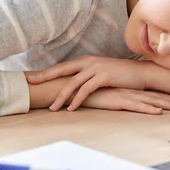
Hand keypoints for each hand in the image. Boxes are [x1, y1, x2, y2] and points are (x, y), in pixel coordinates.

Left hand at [26, 56, 150, 110]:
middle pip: (61, 70)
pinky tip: (71, 108)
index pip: (61, 67)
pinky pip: (86, 89)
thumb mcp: (101, 73)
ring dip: (61, 96)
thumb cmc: (121, 76)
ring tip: (52, 108)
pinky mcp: (104, 76)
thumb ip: (87, 76)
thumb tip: (75, 86)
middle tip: (30, 83)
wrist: (140, 73)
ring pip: (73, 83)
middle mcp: (88, 62)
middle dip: (44, 77)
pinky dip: (78, 100)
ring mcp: (96, 68)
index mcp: (85, 61)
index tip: (31, 77)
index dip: (46, 72)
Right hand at [79, 88, 169, 113]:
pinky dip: (148, 109)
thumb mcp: (109, 95)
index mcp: (132, 90)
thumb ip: (119, 97)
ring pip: (152, 101)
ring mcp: (126, 95)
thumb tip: (128, 101)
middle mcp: (132, 91)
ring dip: (169, 105)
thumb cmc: (91, 91)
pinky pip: (135, 106)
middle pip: (159, 96)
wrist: (74, 85)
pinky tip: (158, 112)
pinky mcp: (117, 100)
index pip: (156, 94)